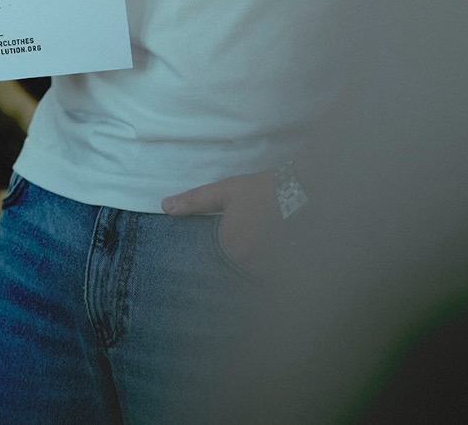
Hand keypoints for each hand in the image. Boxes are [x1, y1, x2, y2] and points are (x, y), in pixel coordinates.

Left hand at [162, 169, 280, 273]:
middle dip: (242, 261)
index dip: (226, 253)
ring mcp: (270, 269)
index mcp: (231, 247)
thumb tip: (165, 206)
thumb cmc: (262, 190)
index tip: (234, 243)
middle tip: (251, 243)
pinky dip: (275, 270)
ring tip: (266, 249)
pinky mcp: (289, 270)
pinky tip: (280, 254)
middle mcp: (248, 264)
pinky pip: (275, 277)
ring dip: (259, 267)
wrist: (301, 190)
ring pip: (257, 274)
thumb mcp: (226, 191)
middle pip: (239, 269)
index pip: (218, 262)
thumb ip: (195, 201)